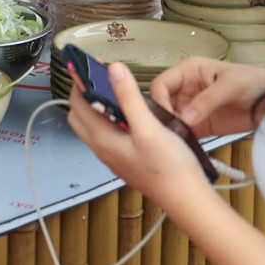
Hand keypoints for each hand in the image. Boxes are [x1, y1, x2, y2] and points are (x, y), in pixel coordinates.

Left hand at [65, 60, 214, 208]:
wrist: (186, 198)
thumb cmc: (170, 168)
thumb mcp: (149, 127)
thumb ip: (129, 97)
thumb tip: (114, 70)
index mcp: (103, 140)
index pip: (78, 104)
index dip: (81, 82)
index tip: (92, 66)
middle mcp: (103, 150)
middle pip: (80, 116)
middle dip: (84, 94)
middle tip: (100, 78)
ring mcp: (114, 157)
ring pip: (94, 127)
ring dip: (98, 108)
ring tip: (117, 93)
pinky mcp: (126, 161)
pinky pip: (109, 136)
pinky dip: (111, 120)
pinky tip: (132, 116)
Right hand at [147, 57, 264, 136]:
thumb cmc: (255, 83)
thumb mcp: (230, 86)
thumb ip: (207, 101)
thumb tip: (186, 118)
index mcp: (189, 71)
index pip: (162, 84)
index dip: (160, 100)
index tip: (166, 117)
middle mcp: (187, 88)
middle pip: (162, 103)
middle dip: (163, 117)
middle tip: (167, 132)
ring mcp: (193, 107)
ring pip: (171, 119)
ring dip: (171, 130)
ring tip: (175, 141)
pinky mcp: (202, 124)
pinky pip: (185, 132)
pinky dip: (183, 139)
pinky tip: (185, 146)